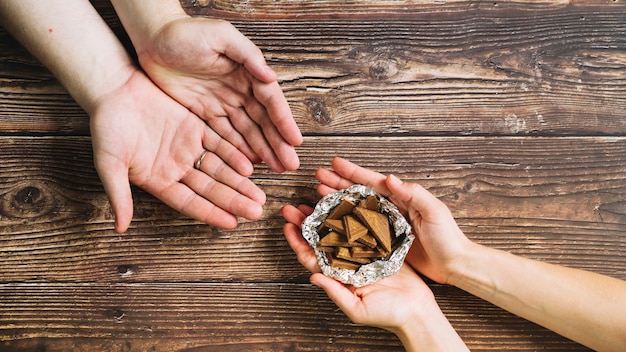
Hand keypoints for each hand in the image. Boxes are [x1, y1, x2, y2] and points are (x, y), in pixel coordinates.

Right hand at [89, 69, 266, 232]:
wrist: (113, 87)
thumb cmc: (106, 126)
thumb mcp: (109, 163)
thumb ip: (119, 194)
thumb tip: (120, 229)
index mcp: (158, 181)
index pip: (190, 202)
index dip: (211, 213)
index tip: (232, 224)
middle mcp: (177, 168)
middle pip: (211, 188)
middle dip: (233, 200)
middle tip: (257, 211)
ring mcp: (188, 148)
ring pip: (219, 169)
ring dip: (239, 182)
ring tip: (259, 196)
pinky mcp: (196, 127)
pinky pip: (219, 143)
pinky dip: (234, 154)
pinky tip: (251, 166)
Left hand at [137, 16, 301, 172]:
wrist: (152, 38)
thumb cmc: (187, 31)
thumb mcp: (220, 35)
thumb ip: (247, 55)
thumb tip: (271, 76)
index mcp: (247, 71)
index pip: (270, 100)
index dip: (283, 121)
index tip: (294, 141)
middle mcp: (240, 89)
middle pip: (263, 121)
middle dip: (278, 143)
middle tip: (291, 164)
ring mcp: (223, 103)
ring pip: (248, 131)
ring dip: (263, 150)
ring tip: (278, 168)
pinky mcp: (205, 112)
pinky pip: (225, 135)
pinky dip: (238, 149)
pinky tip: (251, 163)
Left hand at [281, 204, 436, 333]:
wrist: (416, 310)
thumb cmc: (387, 314)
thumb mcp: (357, 309)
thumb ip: (335, 293)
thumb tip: (313, 277)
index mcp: (338, 276)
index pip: (311, 256)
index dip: (297, 242)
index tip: (287, 226)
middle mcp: (346, 262)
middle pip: (321, 239)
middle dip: (305, 222)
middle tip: (292, 207)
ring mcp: (362, 252)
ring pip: (339, 229)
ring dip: (325, 215)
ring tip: (314, 198)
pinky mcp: (379, 245)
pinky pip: (363, 227)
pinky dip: (352, 214)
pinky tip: (345, 202)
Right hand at [314, 157, 471, 284]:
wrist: (455, 264)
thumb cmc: (448, 237)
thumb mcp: (434, 211)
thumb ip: (414, 193)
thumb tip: (390, 178)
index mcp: (402, 197)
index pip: (373, 181)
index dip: (353, 172)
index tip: (335, 163)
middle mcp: (392, 208)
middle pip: (360, 192)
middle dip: (338, 183)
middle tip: (319, 175)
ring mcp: (387, 225)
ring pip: (356, 208)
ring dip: (338, 200)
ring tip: (318, 194)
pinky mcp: (385, 242)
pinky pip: (360, 229)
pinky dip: (345, 223)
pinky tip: (332, 222)